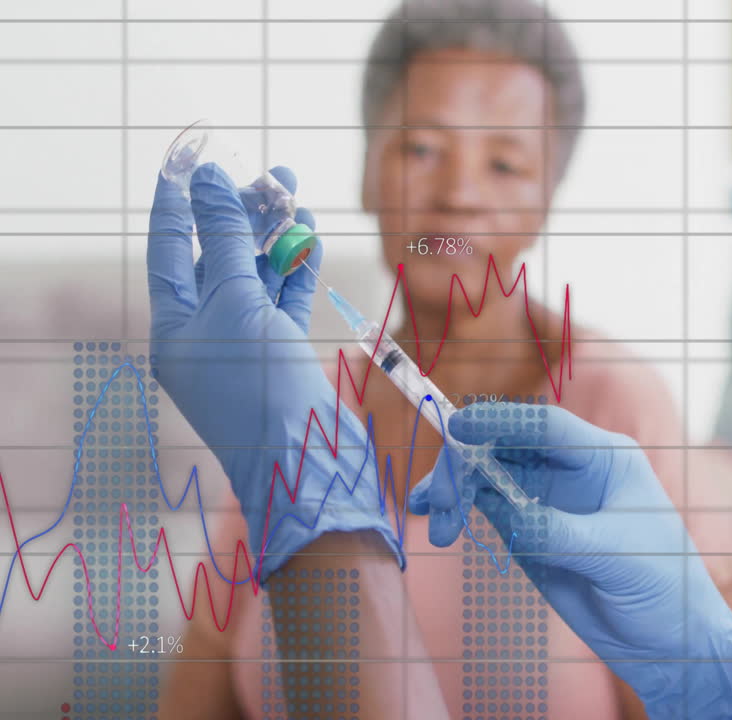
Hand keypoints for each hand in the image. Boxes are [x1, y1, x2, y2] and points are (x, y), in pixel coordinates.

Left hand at [147, 163, 401, 580]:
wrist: (307, 459)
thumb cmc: (260, 387)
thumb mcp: (236, 302)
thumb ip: (224, 239)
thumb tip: (207, 181)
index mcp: (173, 325)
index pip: (168, 248)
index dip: (180, 202)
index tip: (193, 160)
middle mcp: (204, 332)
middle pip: (218, 257)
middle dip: (244, 215)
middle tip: (274, 174)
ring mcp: (245, 345)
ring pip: (258, 277)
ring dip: (277, 238)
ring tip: (299, 198)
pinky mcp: (282, 355)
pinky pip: (285, 302)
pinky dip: (298, 270)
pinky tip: (310, 239)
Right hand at [407, 403, 731, 719]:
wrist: (667, 640)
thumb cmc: (664, 586)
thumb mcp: (616, 556)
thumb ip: (560, 532)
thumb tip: (504, 513)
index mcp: (606, 458)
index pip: (546, 425)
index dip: (501, 419)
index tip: (458, 427)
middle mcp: (572, 470)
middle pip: (505, 445)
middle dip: (465, 464)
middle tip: (442, 503)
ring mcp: (547, 499)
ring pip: (487, 474)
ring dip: (454, 489)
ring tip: (439, 524)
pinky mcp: (528, 531)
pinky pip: (485, 507)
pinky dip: (457, 509)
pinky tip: (440, 523)